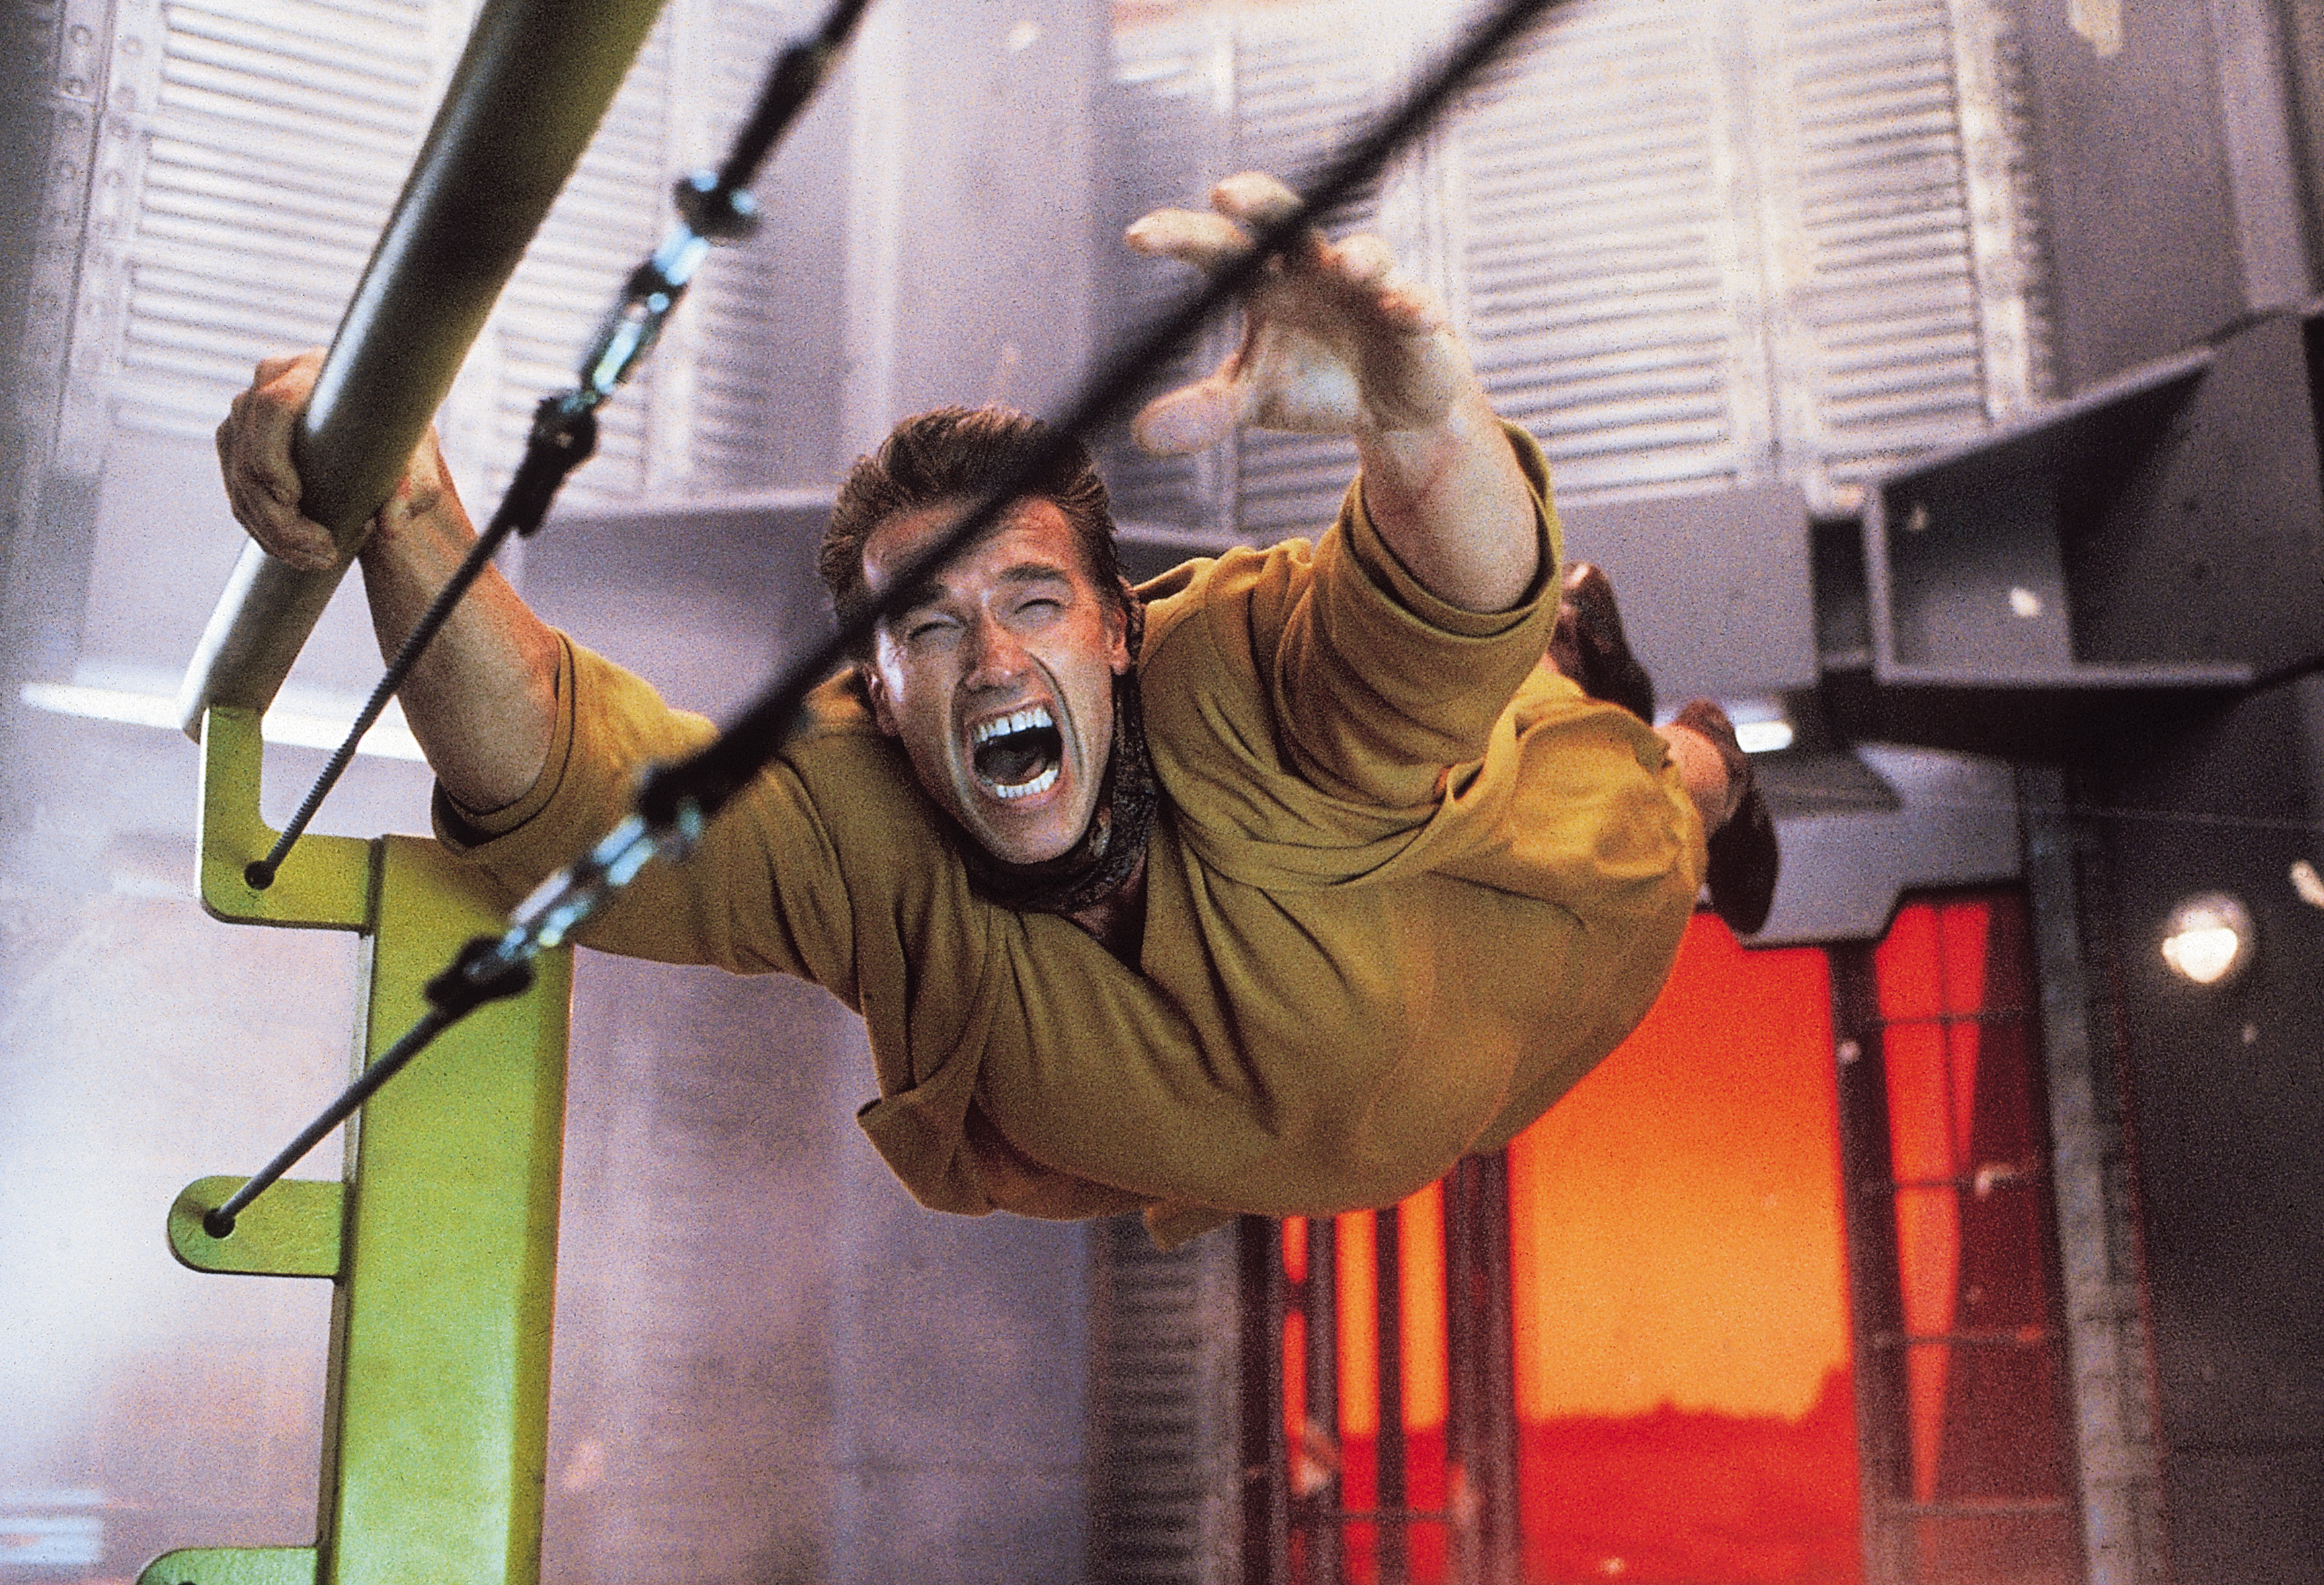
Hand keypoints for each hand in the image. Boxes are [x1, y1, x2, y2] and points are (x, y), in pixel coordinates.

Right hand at [215, 350, 454, 571]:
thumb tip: (391, 524)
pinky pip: (238, 493)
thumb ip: (416, 486)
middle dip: (279, 515)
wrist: (381, 428)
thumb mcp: (419, 457)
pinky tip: (296, 552)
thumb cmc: (402, 435)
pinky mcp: (238, 443)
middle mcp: (268, 383)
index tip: (294, 498)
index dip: (273, 454)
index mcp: (310, 371)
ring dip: (273, 531)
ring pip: (240, 480)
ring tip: (319, 559)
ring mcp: (247, 414)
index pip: (273, 406)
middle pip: (250, 453)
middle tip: (324, 551)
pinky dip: (263, 529)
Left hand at [1124, 172, 1473, 455]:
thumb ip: (1204, 411)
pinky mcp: (1415, 317)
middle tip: (1224, 193)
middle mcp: (1314, 268)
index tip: (1136, 237)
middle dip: (1258, 200)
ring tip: (1343, 266)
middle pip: (1285, 217)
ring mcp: (1369, 287)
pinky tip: (1409, 313)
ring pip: (1364, 254)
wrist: (1387, 406)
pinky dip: (1413, 307)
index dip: (1181, 236)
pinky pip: (1417, 304)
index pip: (1217, 247)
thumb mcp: (1252, 399)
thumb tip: (1138, 435)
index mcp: (1264, 280)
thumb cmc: (1310, 382)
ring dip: (1356, 256)